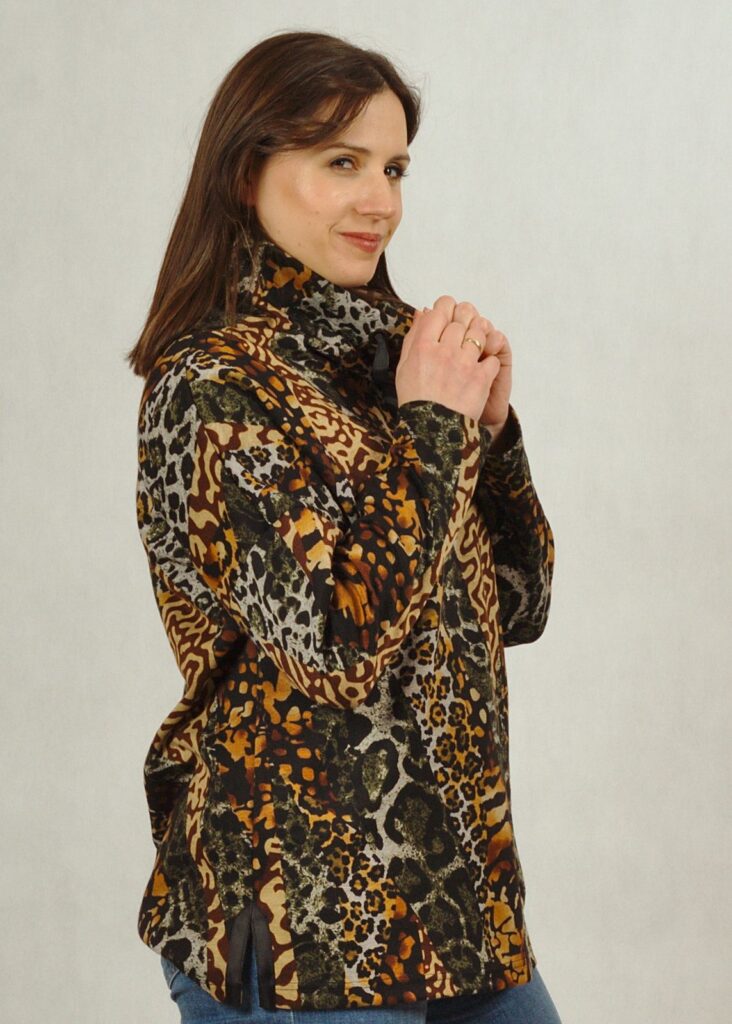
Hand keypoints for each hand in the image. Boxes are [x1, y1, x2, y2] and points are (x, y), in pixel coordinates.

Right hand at [422, 296, 512, 435]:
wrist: (431, 432)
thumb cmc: (415, 400)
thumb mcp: (404, 366)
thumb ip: (414, 336)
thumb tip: (423, 311)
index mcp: (422, 347)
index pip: (440, 310)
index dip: (447, 306)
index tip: (448, 310)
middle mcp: (444, 351)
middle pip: (462, 318)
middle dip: (465, 317)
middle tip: (464, 325)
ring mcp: (464, 364)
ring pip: (480, 333)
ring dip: (479, 334)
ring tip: (474, 344)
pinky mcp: (481, 379)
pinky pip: (493, 358)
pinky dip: (489, 360)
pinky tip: (481, 368)